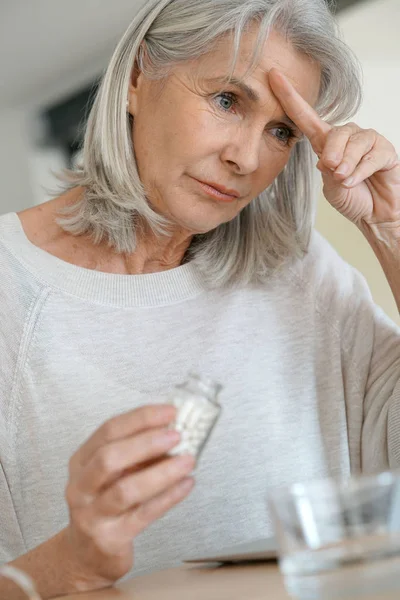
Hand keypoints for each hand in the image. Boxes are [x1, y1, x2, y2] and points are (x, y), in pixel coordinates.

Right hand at [63, 405, 194, 588]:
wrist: (87, 553)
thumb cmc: (105, 502)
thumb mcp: (114, 473)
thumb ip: (137, 452)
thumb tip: (174, 428)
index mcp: (82, 460)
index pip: (109, 430)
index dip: (141, 418)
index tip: (170, 411)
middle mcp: (81, 486)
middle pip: (109, 458)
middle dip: (146, 443)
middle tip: (177, 435)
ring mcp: (92, 514)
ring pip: (126, 490)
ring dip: (161, 473)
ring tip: (188, 461)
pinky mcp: (109, 539)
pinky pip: (143, 515)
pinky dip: (168, 498)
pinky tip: (186, 484)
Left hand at [268, 68, 399, 229]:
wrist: (375, 214)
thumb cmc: (351, 197)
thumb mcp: (331, 186)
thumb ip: (327, 171)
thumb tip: (328, 159)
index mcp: (327, 142)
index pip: (305, 116)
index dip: (290, 98)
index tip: (273, 77)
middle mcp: (347, 137)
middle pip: (335, 133)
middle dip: (332, 153)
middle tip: (331, 170)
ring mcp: (368, 141)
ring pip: (355, 143)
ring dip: (347, 164)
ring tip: (344, 179)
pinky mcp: (386, 151)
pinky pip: (371, 156)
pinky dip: (360, 172)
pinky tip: (354, 182)